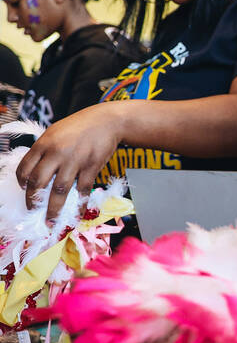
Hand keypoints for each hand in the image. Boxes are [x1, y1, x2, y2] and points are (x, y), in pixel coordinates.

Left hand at [15, 103, 125, 218]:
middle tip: (33, 212)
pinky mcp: (92, 167)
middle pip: (38, 182)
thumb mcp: (55, 133)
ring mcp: (75, 160)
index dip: (22, 183)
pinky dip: (79, 205)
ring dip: (53, 209)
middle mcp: (56, 153)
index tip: (25, 191)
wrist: (107, 121)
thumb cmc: (80, 127)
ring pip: (59, 190)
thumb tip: (35, 173)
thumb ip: (44, 151)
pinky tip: (77, 214)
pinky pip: (82, 190)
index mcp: (44, 144)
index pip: (25, 168)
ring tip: (51, 221)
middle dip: (33, 201)